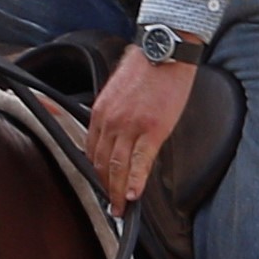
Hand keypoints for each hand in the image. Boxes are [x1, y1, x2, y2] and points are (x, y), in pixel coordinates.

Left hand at [88, 51, 198, 210]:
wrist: (165, 50)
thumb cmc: (147, 66)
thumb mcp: (118, 90)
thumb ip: (113, 113)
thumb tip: (119, 133)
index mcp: (100, 111)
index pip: (92, 150)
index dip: (96, 173)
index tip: (102, 186)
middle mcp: (110, 121)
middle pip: (102, 163)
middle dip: (105, 188)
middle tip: (110, 206)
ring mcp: (130, 126)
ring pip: (118, 167)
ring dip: (118, 192)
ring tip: (121, 208)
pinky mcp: (152, 129)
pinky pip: (140, 162)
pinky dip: (135, 182)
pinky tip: (134, 196)